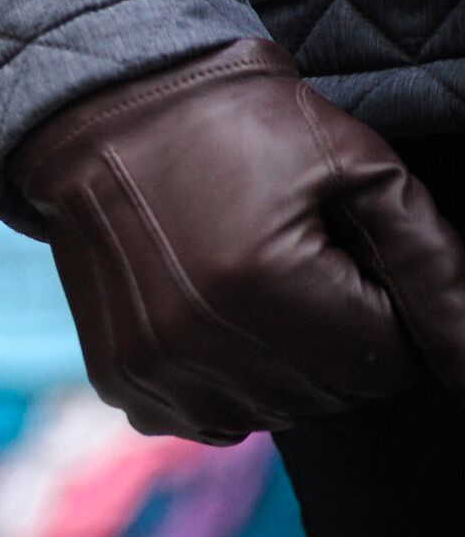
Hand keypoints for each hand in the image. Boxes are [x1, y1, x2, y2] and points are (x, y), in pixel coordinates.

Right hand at [8, 39, 464, 443]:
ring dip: (279, 367)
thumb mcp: (355, 166)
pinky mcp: (118, 375)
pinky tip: (206, 323)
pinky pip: (202, 423)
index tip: (340, 254)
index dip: (380, 307)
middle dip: (333, 339)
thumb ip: (430, 266)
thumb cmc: (238, 123)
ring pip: (270, 417)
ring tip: (248, 290)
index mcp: (267, 281)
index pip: (385, 361)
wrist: (105, 113)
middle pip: (328, 395)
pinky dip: (220, 386)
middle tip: (294, 265)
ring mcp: (152, 364)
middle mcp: (200, 338)